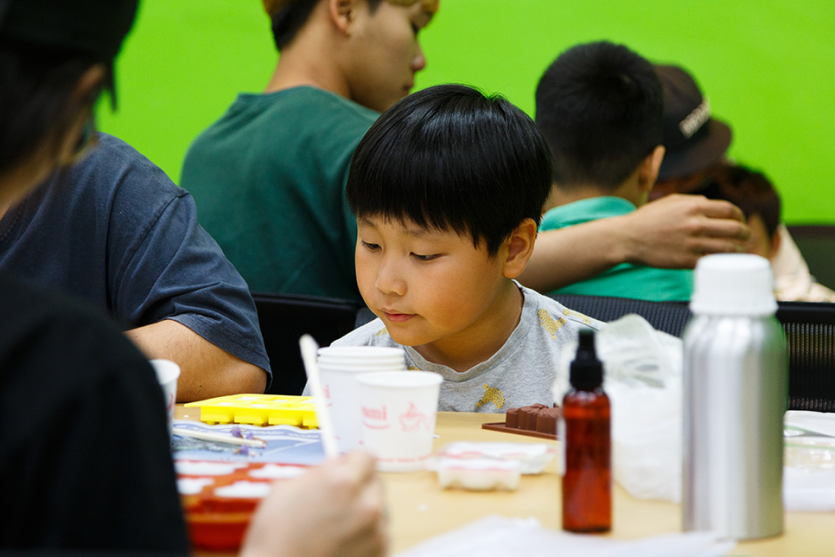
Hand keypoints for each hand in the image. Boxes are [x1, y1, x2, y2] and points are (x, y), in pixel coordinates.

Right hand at [240, 452, 387, 556]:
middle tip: (337, 500)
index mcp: (344, 482)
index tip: (345, 469)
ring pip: (380, 509)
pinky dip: (366, 536)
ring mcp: (376, 533)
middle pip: (375, 482)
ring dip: (364, 512)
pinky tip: (342, 542)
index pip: (366, 457)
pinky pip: (379, 535)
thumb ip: (320, 472)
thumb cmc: (275, 538)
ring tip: (337, 526)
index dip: (352, 462)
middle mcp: (367, 505)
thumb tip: (336, 465)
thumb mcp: (286, 488)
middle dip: (359, 487)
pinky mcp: (379, 554)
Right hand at [624, 194, 749, 268]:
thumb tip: (714, 206)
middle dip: (745, 233)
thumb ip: (694, 200)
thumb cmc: (648, 218)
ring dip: (739, 249)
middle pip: (734, 228)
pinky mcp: (685, 260)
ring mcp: (691, 243)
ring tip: (740, 250)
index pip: (729, 210)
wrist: (628, 238)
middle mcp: (695, 224)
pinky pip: (712, 262)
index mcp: (694, 206)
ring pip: (728, 247)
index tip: (740, 221)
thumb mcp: (671, 201)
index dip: (739, 216)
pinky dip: (722, 262)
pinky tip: (724, 262)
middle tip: (747, 237)